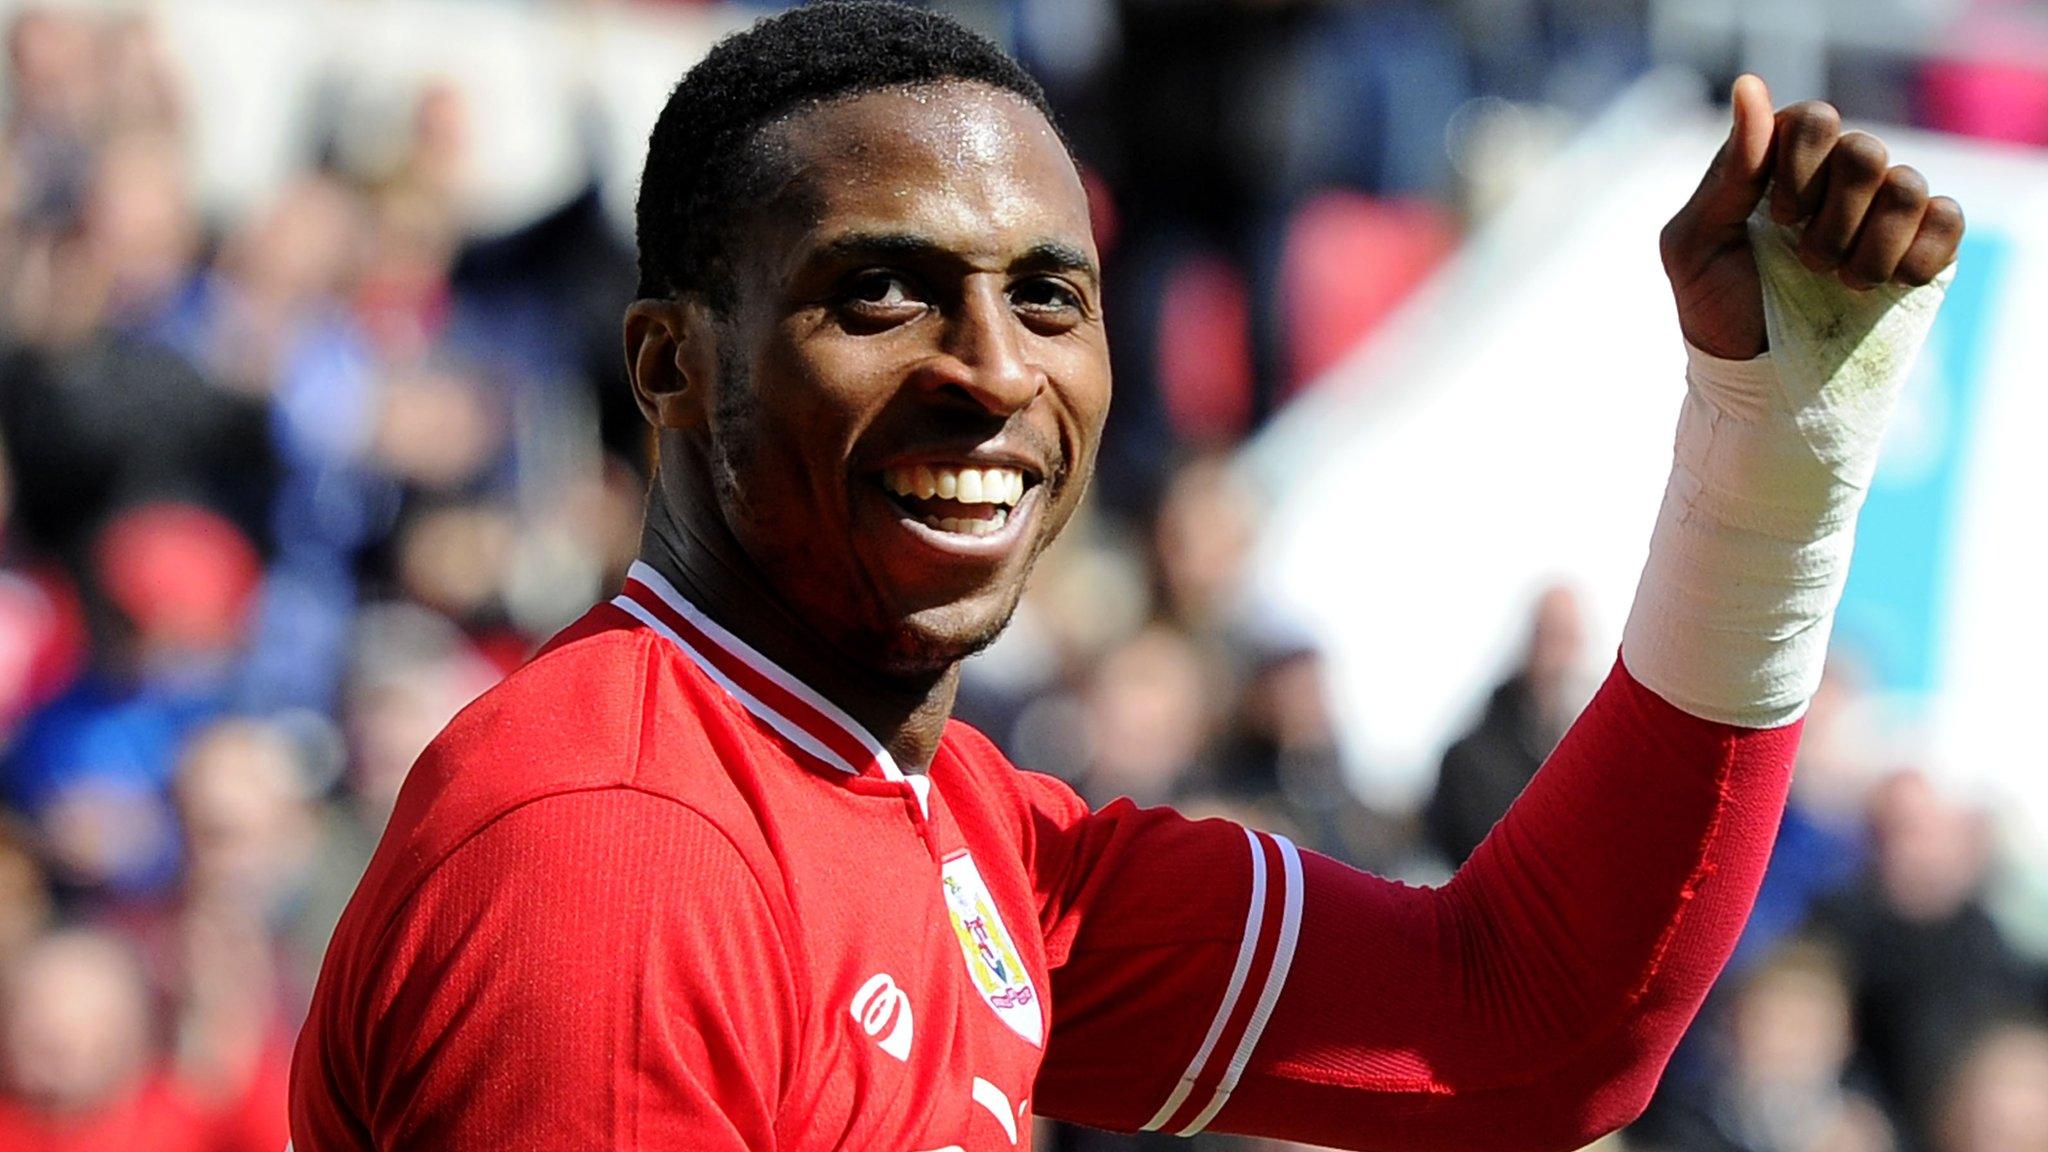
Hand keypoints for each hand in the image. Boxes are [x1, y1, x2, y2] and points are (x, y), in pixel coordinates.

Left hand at [1658, 75, 1964, 359]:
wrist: (1757, 374)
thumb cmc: (1717, 305)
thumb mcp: (1696, 242)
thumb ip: (1729, 170)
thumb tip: (1750, 85)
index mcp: (1783, 163)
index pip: (1815, 120)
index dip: (1801, 169)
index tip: (1779, 219)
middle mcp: (1838, 175)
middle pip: (1866, 152)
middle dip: (1833, 220)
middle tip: (1807, 263)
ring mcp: (1884, 207)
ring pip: (1908, 187)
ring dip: (1869, 249)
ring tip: (1841, 283)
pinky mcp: (1924, 242)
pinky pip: (1946, 218)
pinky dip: (1915, 256)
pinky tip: (1885, 284)